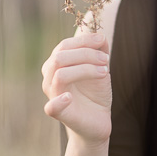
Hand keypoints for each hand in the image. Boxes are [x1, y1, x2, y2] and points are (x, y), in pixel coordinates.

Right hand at [41, 32, 112, 147]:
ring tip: (105, 72)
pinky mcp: (59, 114)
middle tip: (106, 60)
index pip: (64, 45)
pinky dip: (60, 100)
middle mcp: (50, 78)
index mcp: (57, 65)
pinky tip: (70, 97)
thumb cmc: (95, 92)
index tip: (102, 41)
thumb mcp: (100, 67)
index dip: (83, 41)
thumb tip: (100, 36)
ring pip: (60, 75)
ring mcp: (53, 95)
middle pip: (60, 57)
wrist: (98, 119)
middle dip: (86, 54)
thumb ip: (100, 50)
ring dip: (85, 69)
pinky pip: (51, 106)